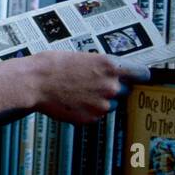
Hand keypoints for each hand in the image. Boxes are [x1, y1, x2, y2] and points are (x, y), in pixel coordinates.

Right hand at [26, 51, 149, 124]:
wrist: (31, 83)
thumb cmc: (51, 65)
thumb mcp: (81, 56)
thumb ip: (102, 66)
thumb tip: (114, 73)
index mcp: (111, 66)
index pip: (142, 74)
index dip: (137, 75)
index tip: (135, 77)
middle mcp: (112, 87)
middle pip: (124, 90)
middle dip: (112, 88)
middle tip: (92, 83)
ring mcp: (102, 105)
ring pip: (109, 104)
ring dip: (99, 100)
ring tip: (77, 92)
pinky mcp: (91, 118)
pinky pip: (95, 114)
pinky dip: (87, 110)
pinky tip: (71, 101)